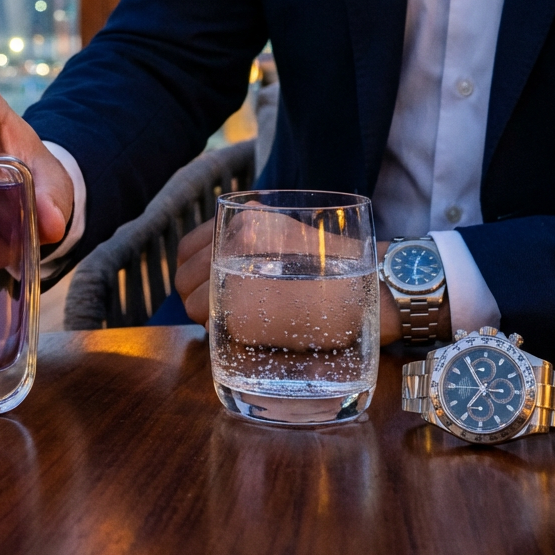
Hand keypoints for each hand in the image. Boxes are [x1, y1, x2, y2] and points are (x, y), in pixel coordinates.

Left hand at [174, 221, 426, 345]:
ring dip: (206, 317)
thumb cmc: (334, 266)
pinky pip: (214, 327)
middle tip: (215, 309)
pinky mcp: (242, 311)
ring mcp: (234, 275)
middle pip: (184, 280)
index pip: (186, 249)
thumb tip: (215, 268)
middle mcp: (232, 241)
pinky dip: (222, 334)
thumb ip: (250, 243)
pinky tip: (245, 332)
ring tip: (234, 322)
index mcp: (242, 220)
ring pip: (194, 305)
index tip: (202, 284)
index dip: (190, 271)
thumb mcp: (286, 235)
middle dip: (194, 298)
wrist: (370, 288)